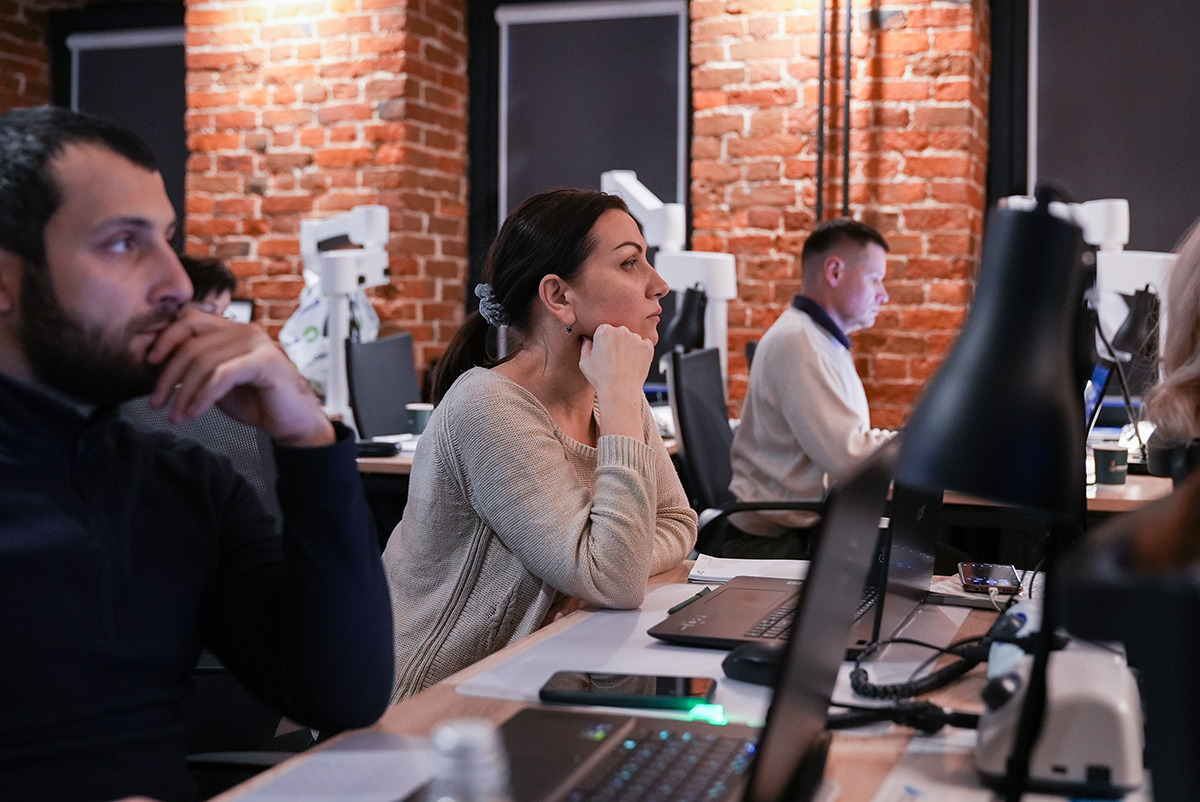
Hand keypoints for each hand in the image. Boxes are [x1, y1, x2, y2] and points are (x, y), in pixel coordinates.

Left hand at [146, 310, 334, 447]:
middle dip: (168, 376)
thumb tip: (161, 367)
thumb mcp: (219, 381)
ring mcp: (256, 344)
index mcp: (233, 329)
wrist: (293, 422)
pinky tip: (195, 412)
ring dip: (184, 393)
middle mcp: (245, 331)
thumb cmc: (259, 402)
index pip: (190, 320)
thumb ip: (198, 368)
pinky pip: (222, 375)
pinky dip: (203, 396)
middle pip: (192, 344)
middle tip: (157, 402)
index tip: (150, 363)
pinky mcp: (264, 362)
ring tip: (177, 415)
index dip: (166, 339)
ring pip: (204, 361)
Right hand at [578, 324, 652, 398]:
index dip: (603, 343)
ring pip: (632, 339)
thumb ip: (586, 347)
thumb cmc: (601, 379)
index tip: (604, 353)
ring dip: (629, 347)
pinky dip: (641, 352)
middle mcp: (621, 330)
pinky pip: (645, 345)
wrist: (620, 392)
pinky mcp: (648, 346)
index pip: (604, 330)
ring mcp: (636, 338)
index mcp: (604, 330)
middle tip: (614, 360)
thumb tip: (588, 340)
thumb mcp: (585, 363)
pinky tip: (633, 364)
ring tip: (624, 364)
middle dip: (617, 343)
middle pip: (619, 333)